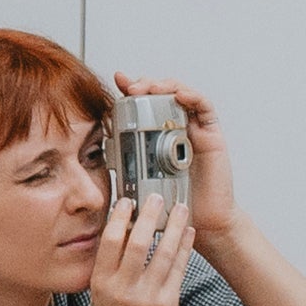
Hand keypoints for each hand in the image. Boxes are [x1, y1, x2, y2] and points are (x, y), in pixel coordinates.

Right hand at [86, 186, 194, 305]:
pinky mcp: (168, 304)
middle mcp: (123, 289)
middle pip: (138, 243)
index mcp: (102, 283)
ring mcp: (147, 297)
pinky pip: (179, 269)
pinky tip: (188, 234)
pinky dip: (185, 248)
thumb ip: (110, 263)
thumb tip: (124, 227)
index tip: (127, 201)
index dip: (119, 217)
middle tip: (156, 198)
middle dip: (149, 216)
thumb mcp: (101, 291)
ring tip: (180, 209)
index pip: (109, 242)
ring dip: (174, 227)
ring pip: (164, 253)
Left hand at [102, 74, 242, 244]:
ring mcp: (194, 129)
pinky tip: (178, 95)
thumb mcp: (139, 184)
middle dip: (144, 85)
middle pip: (160, 94)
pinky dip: (191, 96)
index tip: (116, 81)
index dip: (130, 90)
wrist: (200, 224)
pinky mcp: (211, 134)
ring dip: (164, 86)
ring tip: (149, 88)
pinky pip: (204, 107)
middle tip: (130, 87)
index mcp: (155, 137)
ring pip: (180, 94)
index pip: (142, 104)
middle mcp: (175, 129)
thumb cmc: (171, 206)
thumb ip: (123, 169)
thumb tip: (93, 164)